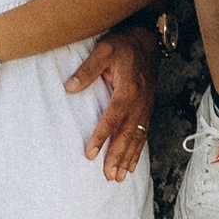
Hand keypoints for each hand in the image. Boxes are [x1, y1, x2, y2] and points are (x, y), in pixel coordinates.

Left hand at [64, 21, 159, 179]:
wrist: (148, 41)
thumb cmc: (123, 45)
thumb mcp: (104, 50)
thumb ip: (87, 69)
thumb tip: (70, 87)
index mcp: (127, 89)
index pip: (112, 118)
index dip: (101, 137)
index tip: (90, 153)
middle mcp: (139, 102)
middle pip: (127, 134)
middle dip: (118, 157)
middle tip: (109, 176)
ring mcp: (145, 108)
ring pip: (136, 138)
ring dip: (128, 159)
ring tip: (119, 177)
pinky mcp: (147, 110)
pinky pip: (143, 135)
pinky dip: (137, 152)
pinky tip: (131, 165)